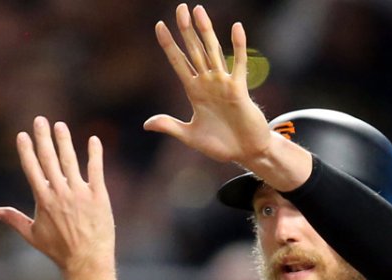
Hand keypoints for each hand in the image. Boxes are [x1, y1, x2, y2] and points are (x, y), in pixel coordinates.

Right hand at [0, 116, 114, 278]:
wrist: (86, 260)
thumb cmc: (58, 249)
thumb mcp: (32, 235)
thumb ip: (13, 219)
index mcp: (43, 200)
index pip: (32, 169)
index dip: (26, 151)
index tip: (22, 135)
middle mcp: (60, 193)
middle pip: (49, 159)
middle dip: (43, 138)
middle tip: (40, 120)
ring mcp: (80, 193)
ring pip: (70, 161)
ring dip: (64, 141)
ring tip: (60, 125)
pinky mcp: (98, 196)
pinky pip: (96, 170)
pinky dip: (95, 154)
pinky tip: (93, 140)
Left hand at [143, 3, 271, 164]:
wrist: (245, 152)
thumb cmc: (220, 145)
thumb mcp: (190, 136)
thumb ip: (170, 126)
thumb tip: (146, 124)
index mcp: (194, 92)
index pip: (178, 62)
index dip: (168, 45)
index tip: (159, 26)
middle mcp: (208, 83)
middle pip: (194, 50)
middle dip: (186, 30)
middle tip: (180, 8)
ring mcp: (223, 84)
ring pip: (212, 52)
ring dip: (205, 31)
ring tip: (198, 10)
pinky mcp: (239, 89)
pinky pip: (238, 64)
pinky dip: (238, 46)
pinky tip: (235, 28)